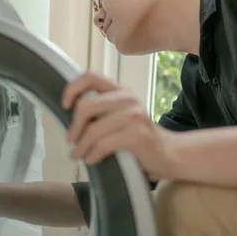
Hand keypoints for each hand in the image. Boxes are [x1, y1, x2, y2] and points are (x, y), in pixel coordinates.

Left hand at [62, 71, 176, 180]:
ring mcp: (134, 115)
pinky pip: (103, 144)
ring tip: (78, 155)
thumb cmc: (139, 138)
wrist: (171, 154)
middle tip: (70, 140)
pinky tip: (92, 160)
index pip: (90, 76)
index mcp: (120, 90)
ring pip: (93, 129)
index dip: (72, 88)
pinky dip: (93, 154)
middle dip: (74, 126)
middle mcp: (127, 98)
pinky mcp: (137, 134)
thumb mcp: (121, 116)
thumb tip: (70, 115)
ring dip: (81, 146)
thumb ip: (102, 110)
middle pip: (85, 105)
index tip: (65, 105)